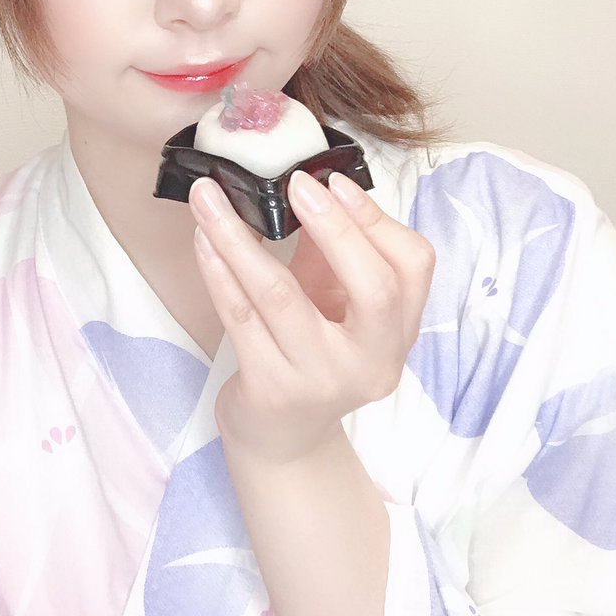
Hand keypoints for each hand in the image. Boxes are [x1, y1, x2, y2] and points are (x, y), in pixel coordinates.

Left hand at [188, 169, 434, 464]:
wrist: (281, 436)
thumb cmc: (310, 350)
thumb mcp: (332, 300)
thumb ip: (330, 250)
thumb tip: (307, 187)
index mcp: (398, 332)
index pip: (413, 266)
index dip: (375, 219)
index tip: (332, 179)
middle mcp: (372, 362)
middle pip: (375, 289)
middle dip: (336, 228)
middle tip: (294, 184)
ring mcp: (321, 380)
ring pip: (282, 297)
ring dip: (240, 238)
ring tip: (211, 197)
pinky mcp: (271, 390)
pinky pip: (239, 318)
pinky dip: (218, 272)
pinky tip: (203, 239)